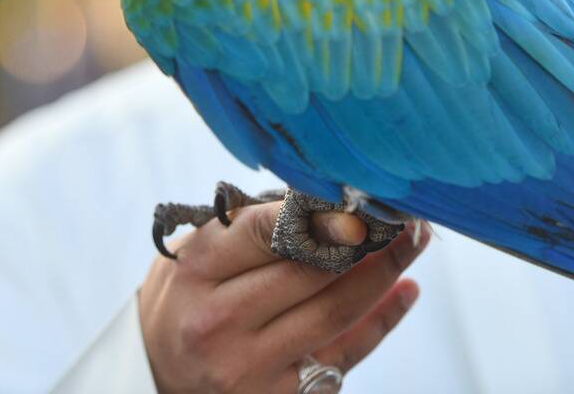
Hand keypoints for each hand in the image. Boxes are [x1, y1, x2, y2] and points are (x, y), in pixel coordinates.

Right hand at [139, 201, 427, 393]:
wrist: (159, 373)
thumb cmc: (188, 297)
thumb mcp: (197, 252)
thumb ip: (251, 226)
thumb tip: (329, 200)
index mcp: (197, 271)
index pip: (265, 231)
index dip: (321, 215)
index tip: (362, 201)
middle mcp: (219, 321)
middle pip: (311, 272)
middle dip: (369, 241)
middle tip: (407, 215)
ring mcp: (248, 365)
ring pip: (335, 313)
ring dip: (384, 275)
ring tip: (413, 245)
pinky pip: (343, 355)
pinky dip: (381, 321)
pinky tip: (405, 291)